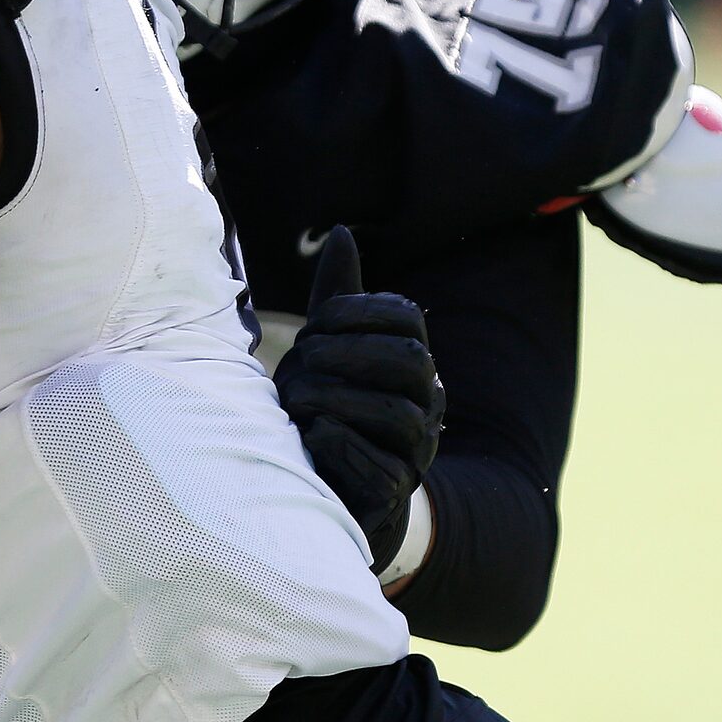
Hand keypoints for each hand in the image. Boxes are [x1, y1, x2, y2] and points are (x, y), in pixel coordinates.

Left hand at [274, 226, 444, 573]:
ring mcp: (414, 448)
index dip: (358, 310)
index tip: (316, 321)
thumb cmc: (326, 402)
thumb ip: (337, 296)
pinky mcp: (393, 490)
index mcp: (410, 357)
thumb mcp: (327, 347)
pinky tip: (311, 434)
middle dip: (349, 352)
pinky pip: (380, 466)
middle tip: (302, 357)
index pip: (405, 315)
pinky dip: (340, 445)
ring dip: (337, 399)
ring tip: (295, 399)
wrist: (330, 485)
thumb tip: (342, 232)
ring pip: (396, 413)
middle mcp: (426, 400)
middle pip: (408, 360)